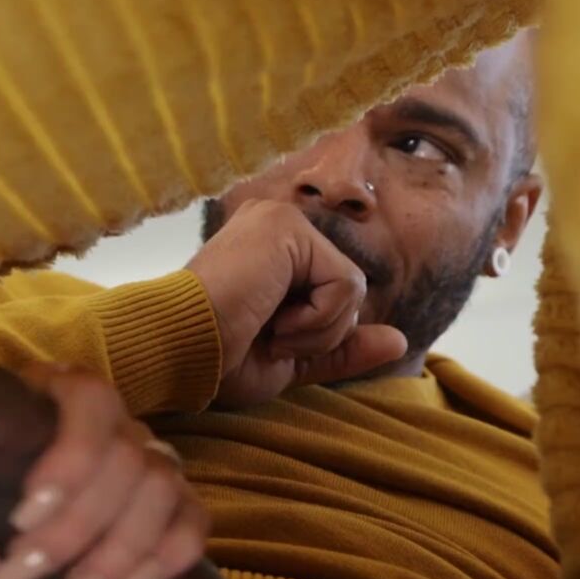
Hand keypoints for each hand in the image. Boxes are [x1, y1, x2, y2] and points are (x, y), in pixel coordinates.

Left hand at [0, 367, 209, 578]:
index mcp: (49, 399)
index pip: (88, 397)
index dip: (69, 456)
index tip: (23, 517)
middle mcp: (110, 423)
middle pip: (126, 457)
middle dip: (74, 529)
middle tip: (17, 574)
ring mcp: (147, 464)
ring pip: (162, 490)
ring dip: (114, 555)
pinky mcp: (172, 511)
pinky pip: (195, 523)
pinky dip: (167, 558)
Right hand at [185, 200, 407, 408]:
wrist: (179, 351)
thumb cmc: (217, 358)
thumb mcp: (292, 358)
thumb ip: (342, 347)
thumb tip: (400, 341)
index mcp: (274, 250)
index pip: (335, 293)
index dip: (316, 334)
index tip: (265, 340)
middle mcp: (278, 225)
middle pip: (348, 291)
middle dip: (318, 332)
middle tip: (266, 335)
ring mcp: (282, 220)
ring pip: (353, 289)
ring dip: (315, 329)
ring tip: (266, 326)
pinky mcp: (287, 227)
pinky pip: (346, 285)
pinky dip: (317, 319)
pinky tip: (272, 317)